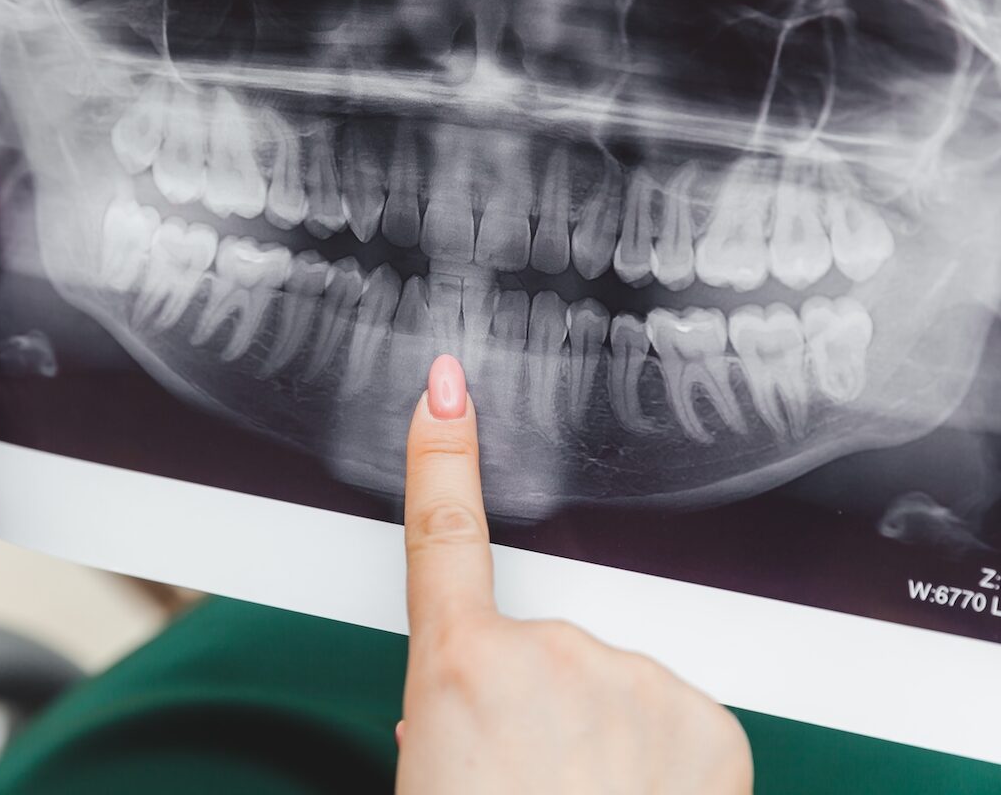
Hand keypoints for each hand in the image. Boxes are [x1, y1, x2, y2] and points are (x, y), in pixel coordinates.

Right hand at [396, 355, 752, 793]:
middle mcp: (551, 655)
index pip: (443, 535)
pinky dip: (660, 755)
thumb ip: (454, 710)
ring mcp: (637, 680)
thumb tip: (469, 696)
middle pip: (548, 646)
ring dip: (605, 731)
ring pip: (616, 683)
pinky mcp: (709, 720)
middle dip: (543, 695)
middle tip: (536, 774)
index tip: (449, 388)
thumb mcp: (436, 776)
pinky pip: (675, 715)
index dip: (443, 453)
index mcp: (464, 669)